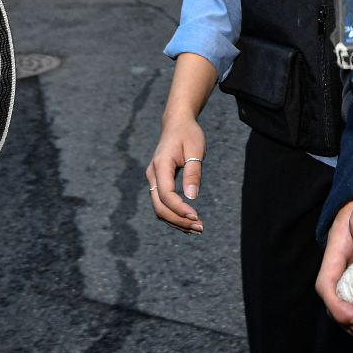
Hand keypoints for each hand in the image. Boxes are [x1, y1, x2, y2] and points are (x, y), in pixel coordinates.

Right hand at [147, 114, 206, 233]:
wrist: (177, 123)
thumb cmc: (188, 134)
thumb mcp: (195, 150)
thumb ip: (193, 173)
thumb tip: (192, 198)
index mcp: (161, 165)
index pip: (165, 194)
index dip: (179, 209)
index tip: (196, 217)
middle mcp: (153, 174)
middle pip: (160, 206)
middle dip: (178, 220)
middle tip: (200, 228)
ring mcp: (154, 179)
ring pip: (160, 208)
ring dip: (177, 221)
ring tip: (197, 229)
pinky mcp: (158, 183)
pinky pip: (163, 203)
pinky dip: (174, 215)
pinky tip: (189, 222)